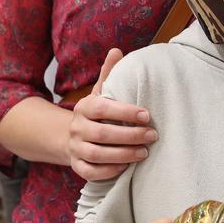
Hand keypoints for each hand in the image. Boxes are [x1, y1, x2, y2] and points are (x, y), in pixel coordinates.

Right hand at [69, 48, 157, 180]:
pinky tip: (126, 167)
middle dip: (130, 136)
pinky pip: (91, 172)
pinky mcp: (77, 165)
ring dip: (123, 154)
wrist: (71, 136)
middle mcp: (76, 127)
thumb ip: (109, 74)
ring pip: (97, 154)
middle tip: (152, 135)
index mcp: (84, 107)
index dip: (125, 112)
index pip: (103, 108)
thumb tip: (117, 50)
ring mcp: (75, 147)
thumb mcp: (100, 93)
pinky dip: (109, 171)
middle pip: (102, 134)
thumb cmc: (95, 114)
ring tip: (144, 152)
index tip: (147, 115)